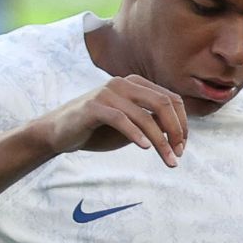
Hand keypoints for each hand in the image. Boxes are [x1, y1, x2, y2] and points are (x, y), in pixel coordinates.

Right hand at [35, 75, 188, 165]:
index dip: (182, 124)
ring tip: (168, 159)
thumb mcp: (131, 127)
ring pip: (144, 115)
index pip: (171, 100)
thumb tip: (179, 134)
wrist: (59, 133)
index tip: (182, 147)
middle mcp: (123, 83)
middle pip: (163, 104)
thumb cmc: (98, 130)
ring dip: (160, 141)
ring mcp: (108, 92)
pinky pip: (122, 119)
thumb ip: (152, 124)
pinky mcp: (93, 106)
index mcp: (136, 84)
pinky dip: (136, 135)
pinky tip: (145, 148)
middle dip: (176, 131)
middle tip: (179, 154)